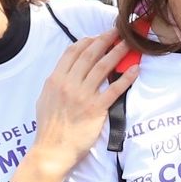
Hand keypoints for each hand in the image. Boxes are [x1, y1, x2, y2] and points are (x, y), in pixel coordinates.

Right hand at [24, 32, 137, 181]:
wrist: (52, 150)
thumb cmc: (49, 127)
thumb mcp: (45, 98)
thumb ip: (56, 82)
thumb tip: (66, 71)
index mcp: (55, 79)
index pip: (72, 52)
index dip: (87, 41)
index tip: (98, 36)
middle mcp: (69, 84)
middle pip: (90, 55)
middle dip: (105, 40)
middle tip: (117, 32)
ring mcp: (83, 96)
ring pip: (103, 67)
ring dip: (117, 53)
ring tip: (128, 44)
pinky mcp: (96, 109)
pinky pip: (114, 90)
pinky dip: (126, 78)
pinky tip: (135, 70)